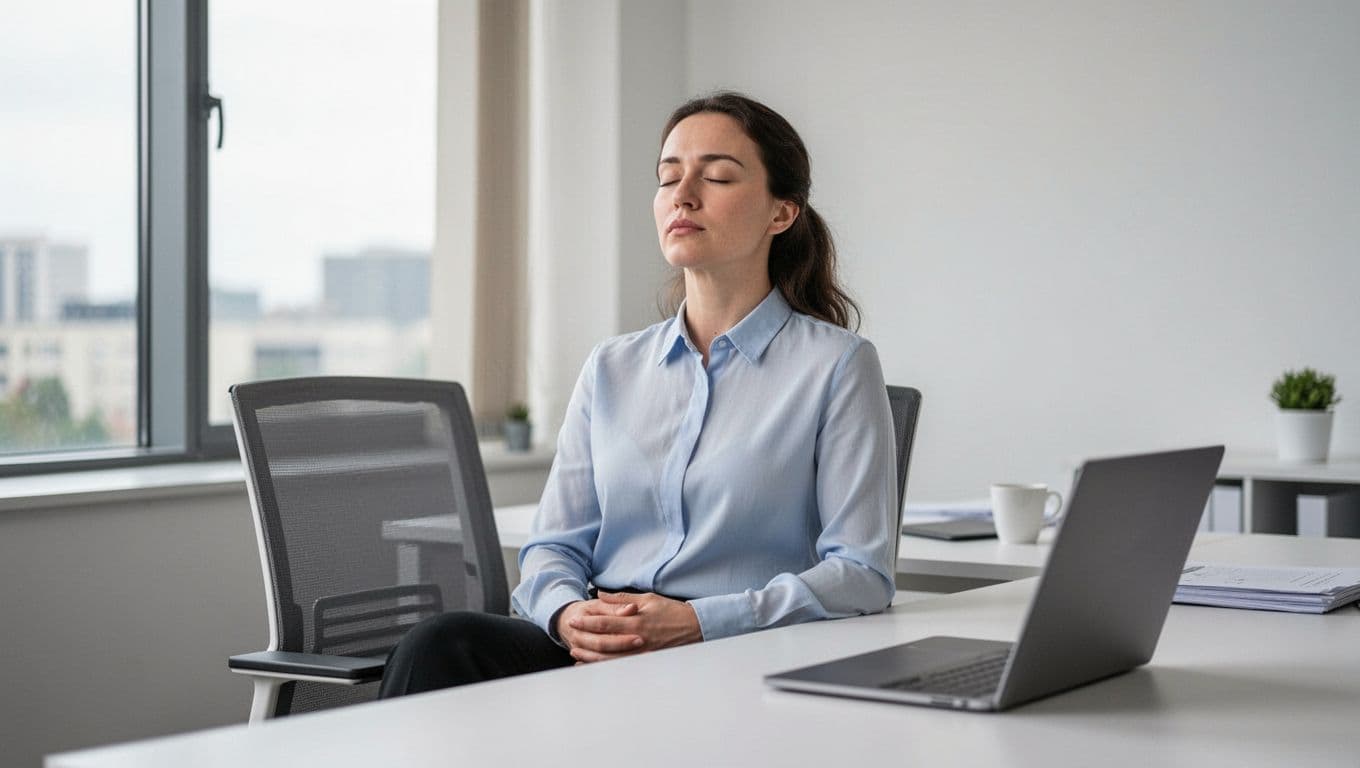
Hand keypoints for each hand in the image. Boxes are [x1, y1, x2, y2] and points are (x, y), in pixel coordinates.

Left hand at [565, 592, 702, 663]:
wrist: (695, 628)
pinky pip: (622, 666)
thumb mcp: (648, 599)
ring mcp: (642, 653)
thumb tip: (601, 595)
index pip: (606, 623)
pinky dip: (606, 666)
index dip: (588, 622)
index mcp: (637, 621)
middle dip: (585, 639)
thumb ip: (622, 599)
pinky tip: (596, 665)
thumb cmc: (672, 611)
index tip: (574, 619)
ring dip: (592, 657)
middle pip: (605, 642)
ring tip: (577, 653)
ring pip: (611, 659)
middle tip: (570, 636)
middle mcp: (637, 639)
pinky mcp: (646, 661)